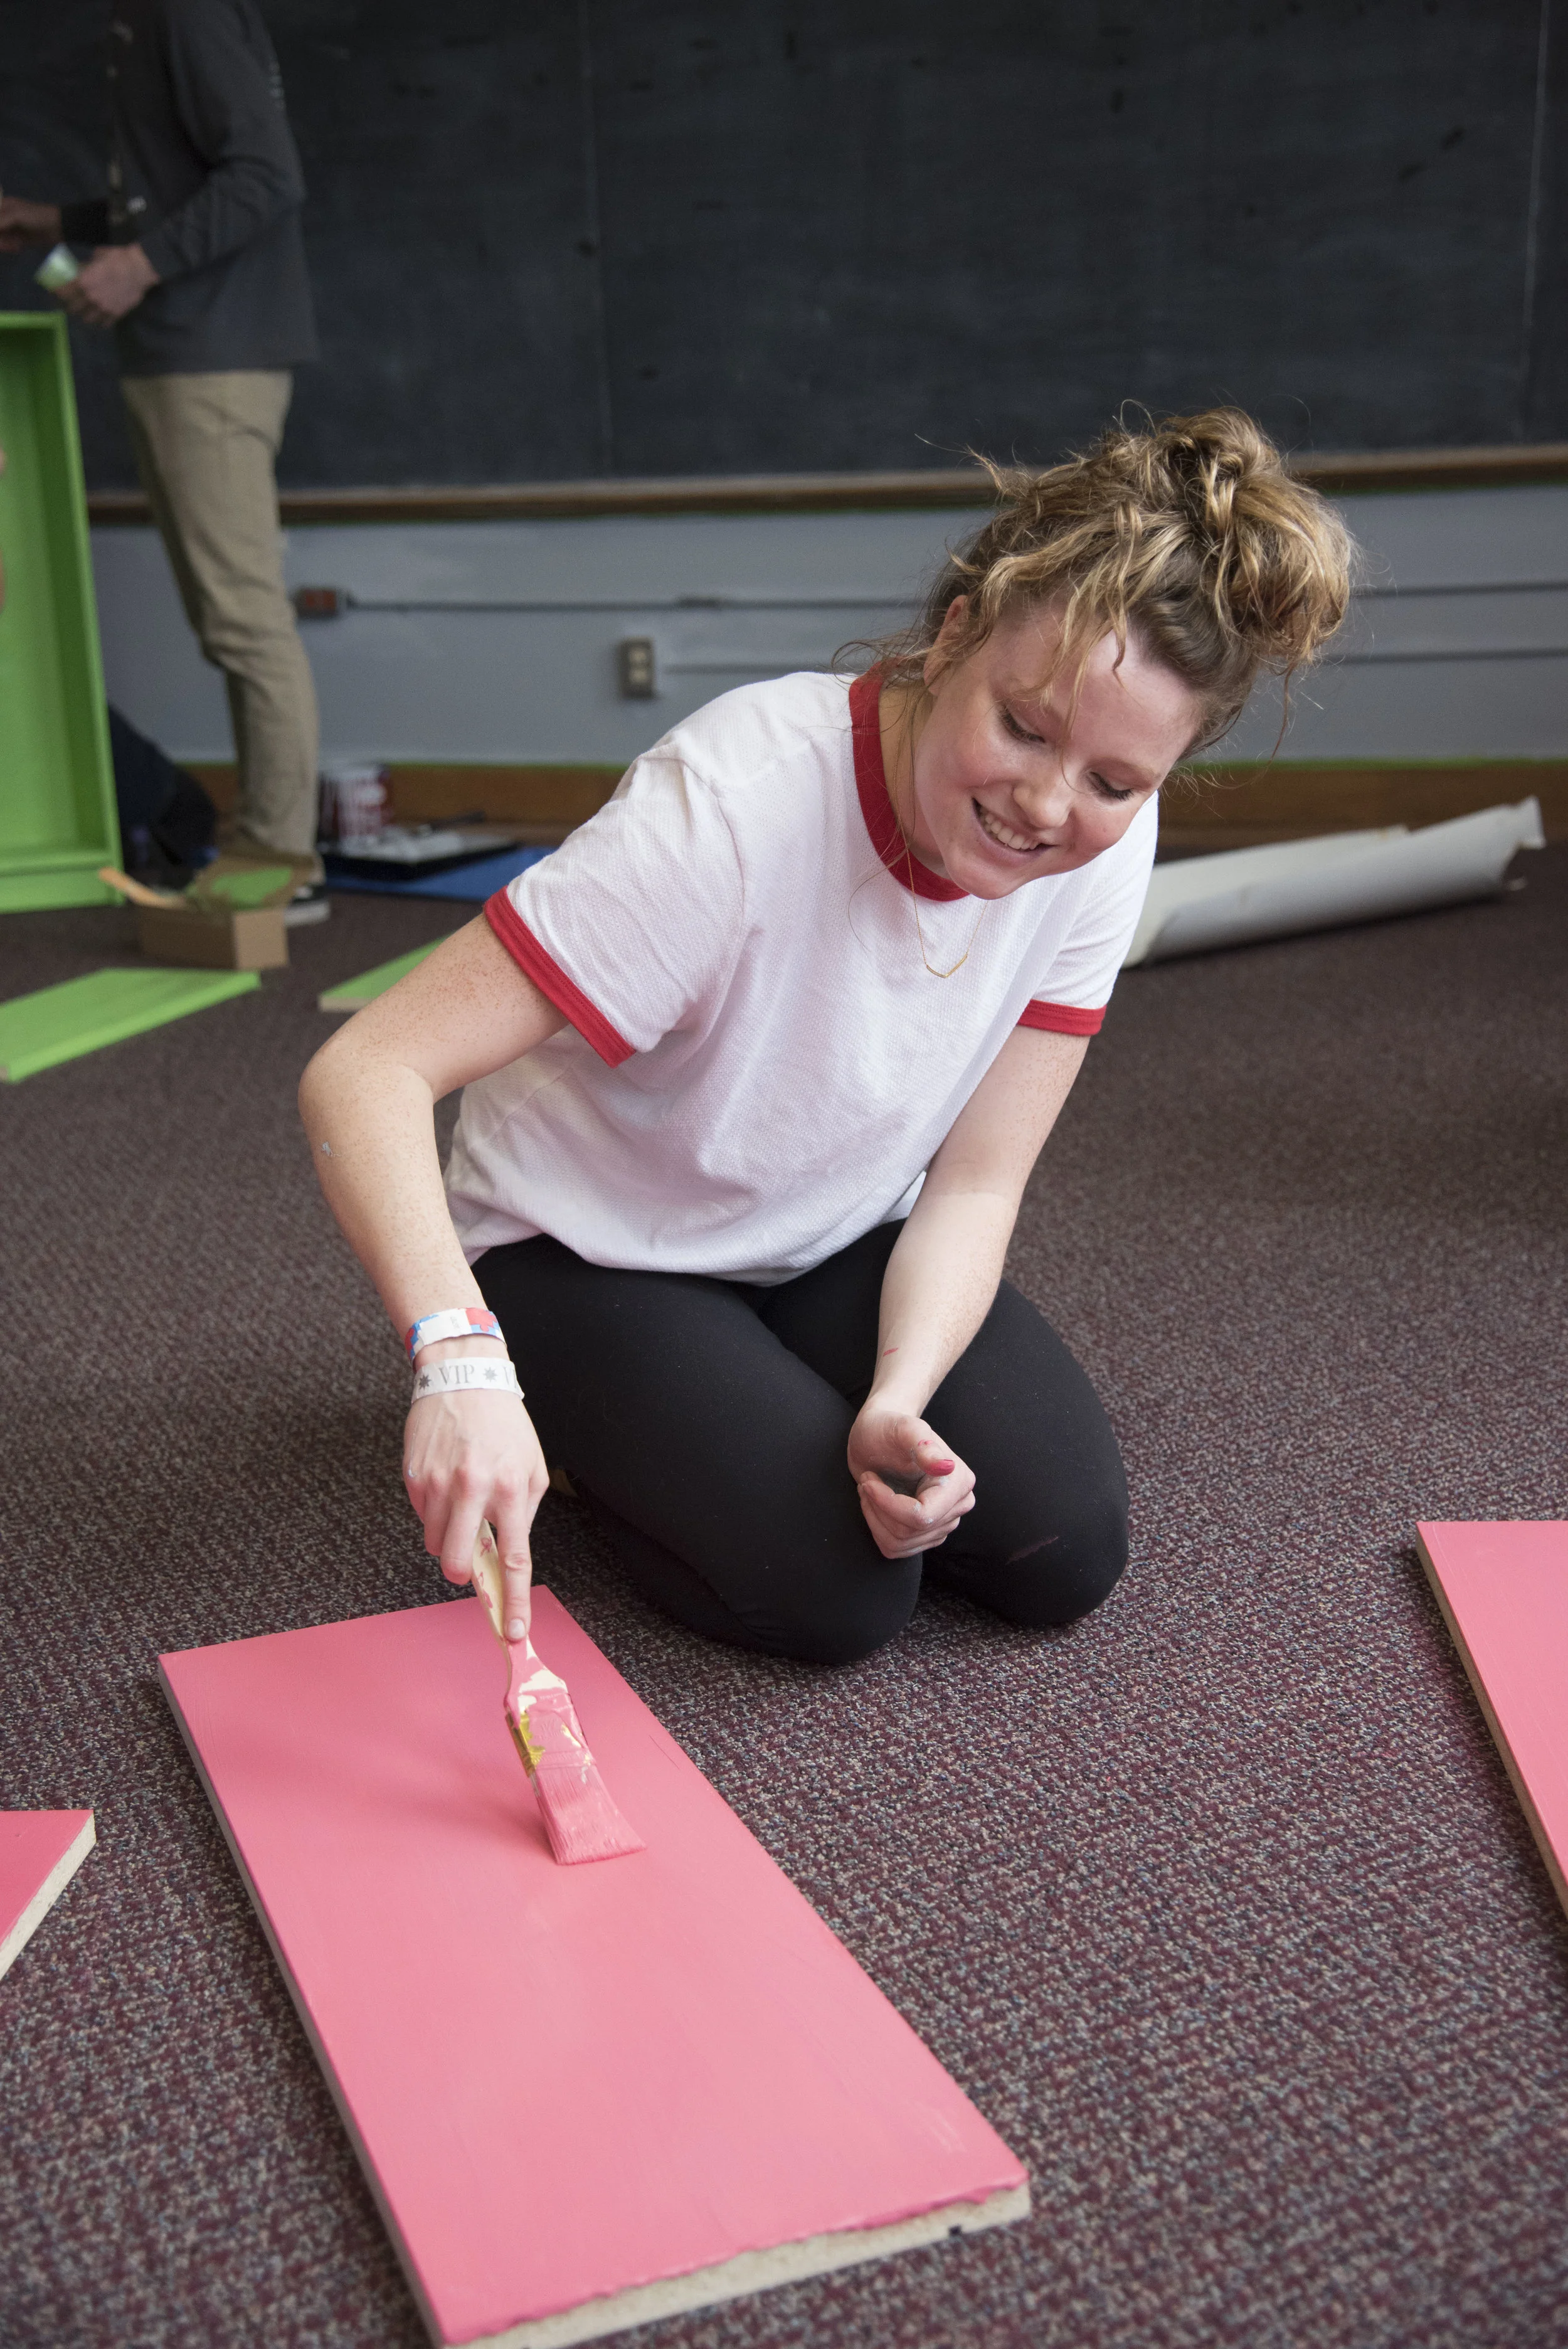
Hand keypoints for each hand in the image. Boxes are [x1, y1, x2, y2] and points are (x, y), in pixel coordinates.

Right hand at [0, 197, 61, 252]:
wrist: (58, 227)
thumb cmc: (36, 216)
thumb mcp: (16, 215)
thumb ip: (0, 221)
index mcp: (3, 205)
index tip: (0, 234)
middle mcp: (5, 216)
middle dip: (0, 238)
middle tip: (5, 246)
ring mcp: (12, 228)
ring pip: (1, 238)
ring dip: (5, 244)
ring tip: (15, 246)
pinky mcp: (19, 239)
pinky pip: (9, 244)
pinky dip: (10, 247)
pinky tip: (18, 247)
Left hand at [54, 243, 158, 326]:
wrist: (139, 269)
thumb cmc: (118, 258)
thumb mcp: (97, 256)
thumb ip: (87, 266)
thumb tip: (82, 268)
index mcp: (83, 281)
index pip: (63, 292)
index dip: (57, 292)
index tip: (55, 292)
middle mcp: (90, 297)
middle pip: (72, 308)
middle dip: (69, 306)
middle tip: (70, 303)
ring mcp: (103, 308)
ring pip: (87, 319)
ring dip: (84, 315)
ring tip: (85, 312)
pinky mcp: (115, 314)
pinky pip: (104, 323)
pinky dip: (101, 321)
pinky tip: (101, 317)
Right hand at [403, 1387, 548, 1638]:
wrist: (464, 1378)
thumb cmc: (505, 1426)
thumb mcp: (531, 1466)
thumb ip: (522, 1512)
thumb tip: (505, 1553)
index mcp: (510, 1489)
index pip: (513, 1560)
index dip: (513, 1602)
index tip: (513, 1633)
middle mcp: (474, 1489)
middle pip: (460, 1563)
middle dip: (464, 1574)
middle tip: (468, 1564)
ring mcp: (439, 1484)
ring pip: (436, 1544)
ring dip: (448, 1540)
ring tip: (460, 1504)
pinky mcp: (414, 1477)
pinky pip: (421, 1517)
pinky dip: (433, 1513)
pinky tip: (444, 1484)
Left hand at [847, 1403, 975, 1559]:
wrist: (880, 1434)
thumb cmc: (888, 1427)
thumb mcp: (902, 1429)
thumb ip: (923, 1444)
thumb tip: (946, 1466)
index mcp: (958, 1482)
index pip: (922, 1517)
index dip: (888, 1505)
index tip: (868, 1481)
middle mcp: (958, 1505)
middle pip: (910, 1533)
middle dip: (879, 1509)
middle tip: (867, 1482)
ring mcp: (944, 1522)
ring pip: (901, 1544)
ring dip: (875, 1518)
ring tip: (870, 1490)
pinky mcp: (927, 1533)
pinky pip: (896, 1548)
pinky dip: (877, 1528)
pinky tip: (875, 1504)